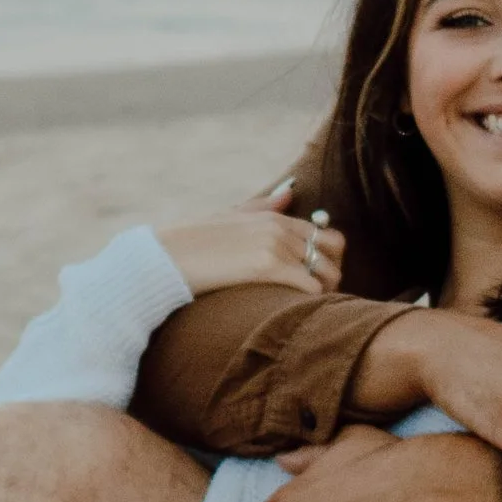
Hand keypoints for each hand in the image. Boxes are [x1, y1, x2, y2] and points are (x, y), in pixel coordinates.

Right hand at [158, 196, 344, 299]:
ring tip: (305, 307)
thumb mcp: (231, 217)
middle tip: (315, 293)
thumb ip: (263, 206)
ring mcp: (275, 245)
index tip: (315, 278)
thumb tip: (290, 191)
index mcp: (274, 217)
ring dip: (324, 292)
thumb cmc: (195, 243)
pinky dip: (310, 302)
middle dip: (332, 273)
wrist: (166, 257)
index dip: (328, 259)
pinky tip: (294, 310)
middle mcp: (280, 228)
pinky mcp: (267, 266)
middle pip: (335, 251)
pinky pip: (312, 287)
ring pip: (328, 272)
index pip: (326, 234)